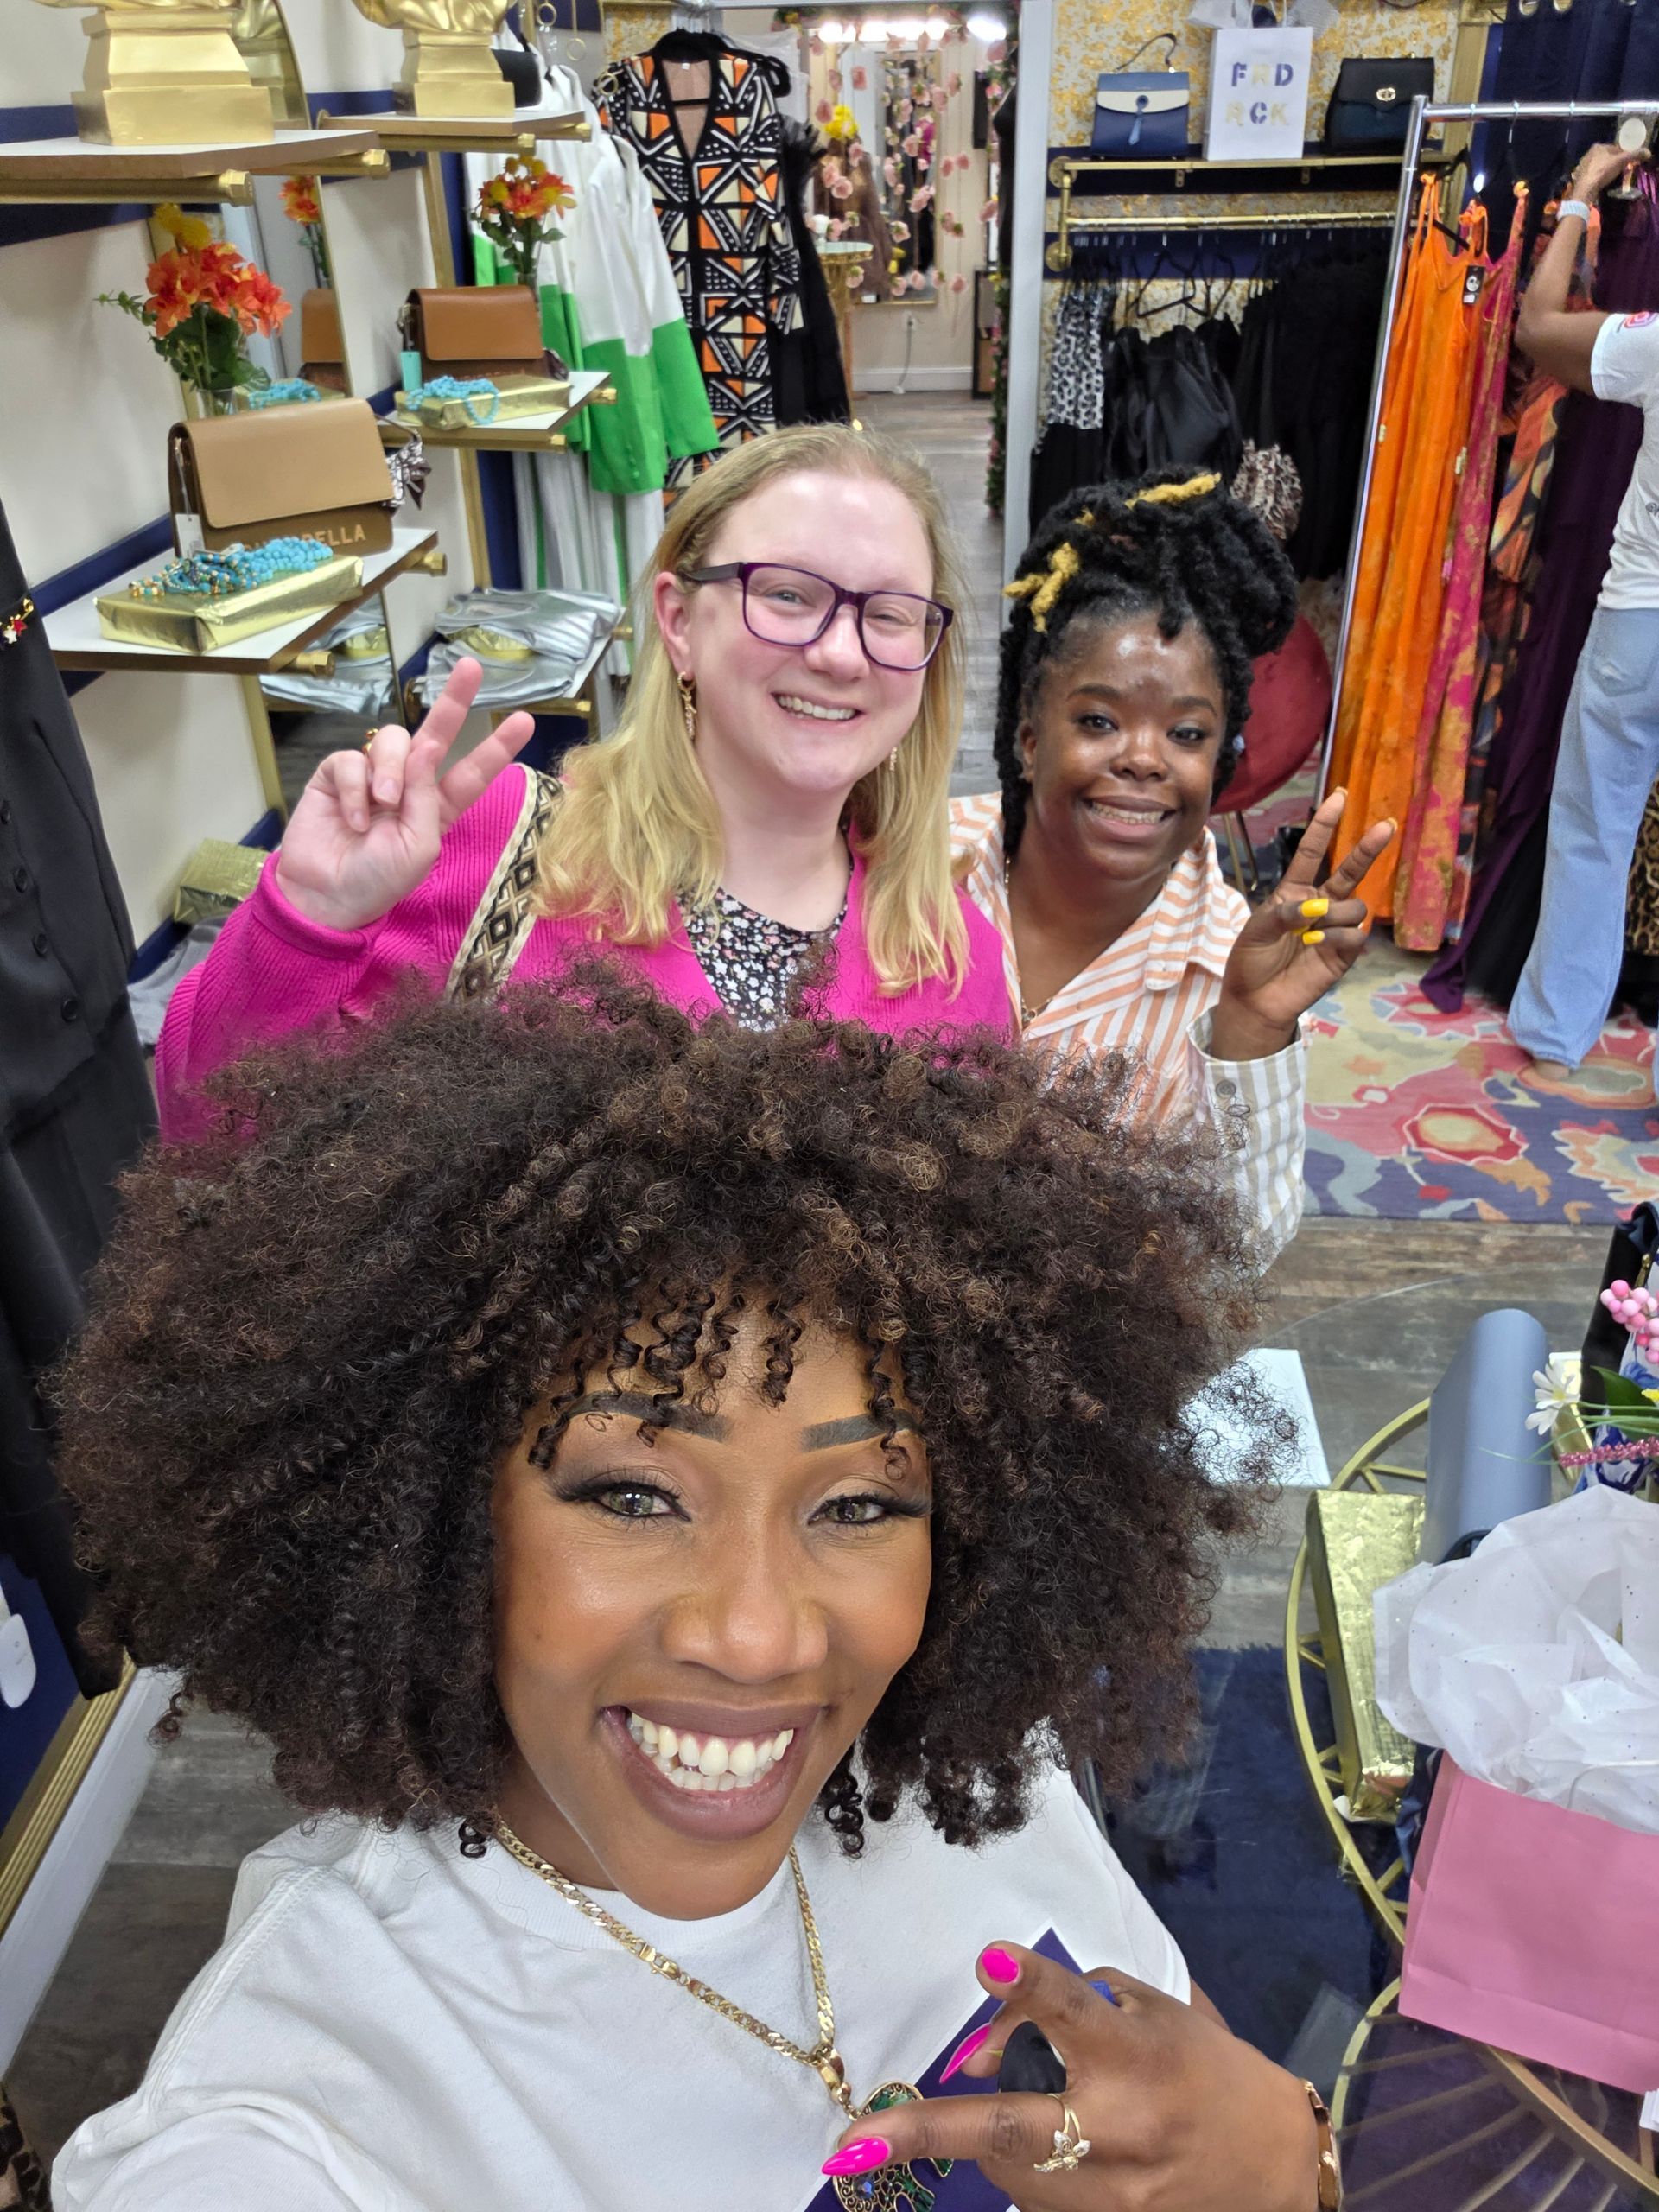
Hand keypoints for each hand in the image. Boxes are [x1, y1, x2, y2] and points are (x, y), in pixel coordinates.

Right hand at [273, 659, 534, 934]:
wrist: (326, 897)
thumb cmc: (378, 881)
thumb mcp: (418, 846)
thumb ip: (427, 797)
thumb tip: (426, 746)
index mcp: (437, 807)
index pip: (471, 771)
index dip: (496, 746)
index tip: (524, 719)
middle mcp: (409, 786)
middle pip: (435, 733)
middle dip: (454, 699)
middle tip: (472, 667)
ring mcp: (371, 777)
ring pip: (391, 741)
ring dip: (390, 770)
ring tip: (382, 804)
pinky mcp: (336, 775)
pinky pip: (350, 760)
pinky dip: (353, 790)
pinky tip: (352, 819)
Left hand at [823, 1945, 1317, 2211]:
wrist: (1273, 2169)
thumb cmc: (1204, 2067)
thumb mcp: (1150, 2012)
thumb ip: (1067, 2012)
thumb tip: (982, 2053)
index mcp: (1138, 2055)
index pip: (1078, 2013)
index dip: (1034, 1989)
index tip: (990, 1962)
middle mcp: (1118, 2129)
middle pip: (1009, 2129)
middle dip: (925, 2134)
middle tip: (851, 2145)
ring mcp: (1109, 2195)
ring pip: (1004, 2163)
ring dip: (985, 2131)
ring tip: (1022, 2098)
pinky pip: (1033, 2195)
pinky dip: (1022, 2164)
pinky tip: (1051, 2142)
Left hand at [1208, 788, 1393, 1061]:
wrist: (1254, 1001)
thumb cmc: (1250, 961)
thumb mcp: (1255, 931)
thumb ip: (1282, 913)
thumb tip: (1313, 907)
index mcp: (1294, 892)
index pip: (1313, 853)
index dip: (1325, 826)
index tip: (1339, 797)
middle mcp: (1319, 905)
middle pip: (1350, 870)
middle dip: (1368, 848)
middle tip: (1387, 825)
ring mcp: (1334, 929)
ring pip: (1356, 906)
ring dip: (1336, 914)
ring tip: (1312, 931)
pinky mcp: (1344, 954)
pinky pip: (1354, 935)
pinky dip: (1336, 937)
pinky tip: (1315, 946)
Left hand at [1569, 141, 1645, 205]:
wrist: (1586, 188)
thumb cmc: (1603, 171)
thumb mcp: (1621, 161)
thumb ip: (1633, 155)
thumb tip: (1647, 152)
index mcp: (1598, 146)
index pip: (1615, 148)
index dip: (1622, 155)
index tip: (1627, 163)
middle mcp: (1588, 153)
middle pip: (1606, 157)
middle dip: (1613, 162)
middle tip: (1620, 171)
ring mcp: (1582, 164)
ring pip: (1598, 165)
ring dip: (1605, 169)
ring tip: (1611, 177)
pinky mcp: (1579, 175)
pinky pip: (1592, 174)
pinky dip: (1597, 177)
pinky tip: (1600, 182)